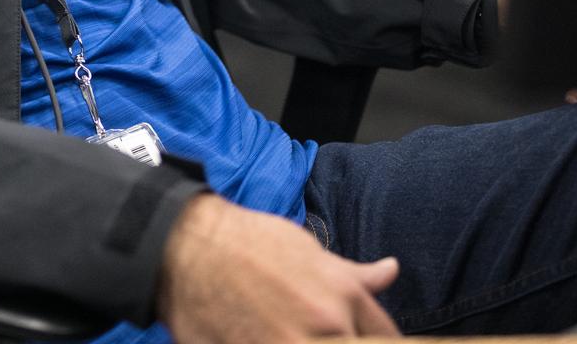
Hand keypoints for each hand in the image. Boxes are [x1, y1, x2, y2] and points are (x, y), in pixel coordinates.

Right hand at [155, 194, 400, 341]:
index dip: (381, 342)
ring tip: (287, 333)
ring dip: (311, 343)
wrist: (186, 246)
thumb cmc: (247, 243)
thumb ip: (353, 275)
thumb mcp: (308, 250)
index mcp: (342, 297)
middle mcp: (323, 327)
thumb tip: (391, 272)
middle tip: (314, 331)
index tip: (362, 338)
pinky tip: (262, 339)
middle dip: (345, 342)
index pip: (386, 338)